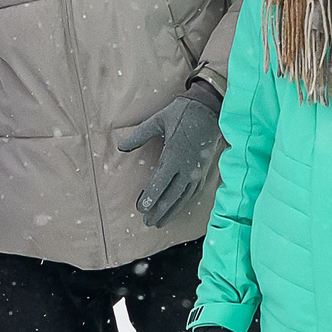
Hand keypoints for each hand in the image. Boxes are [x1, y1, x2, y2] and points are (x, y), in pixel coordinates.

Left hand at [117, 93, 222, 228]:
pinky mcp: (203, 171)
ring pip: (183, 197)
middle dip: (159, 211)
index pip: (160, 183)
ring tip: (159, 223)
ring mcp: (196, 171)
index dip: (151, 197)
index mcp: (174, 155)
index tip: (142, 209)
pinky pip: (193, 192)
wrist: (210, 109)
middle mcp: (187, 167)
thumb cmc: (182, 112)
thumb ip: (139, 135)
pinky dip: (184, 203)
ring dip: (171, 211)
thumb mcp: (158, 120)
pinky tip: (177, 209)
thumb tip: (121, 146)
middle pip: (171, 196)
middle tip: (147, 223)